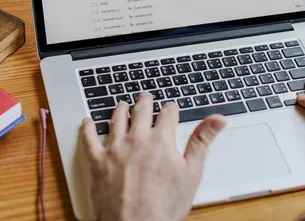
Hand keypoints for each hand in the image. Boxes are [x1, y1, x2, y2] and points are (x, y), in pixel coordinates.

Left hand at [81, 94, 225, 220]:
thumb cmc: (165, 206)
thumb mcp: (192, 173)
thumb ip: (202, 141)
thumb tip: (217, 119)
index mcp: (161, 140)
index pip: (168, 114)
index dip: (171, 109)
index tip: (171, 107)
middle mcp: (136, 139)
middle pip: (141, 111)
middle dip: (145, 102)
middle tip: (145, 97)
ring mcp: (114, 148)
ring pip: (116, 119)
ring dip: (120, 109)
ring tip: (121, 105)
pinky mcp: (97, 161)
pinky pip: (88, 138)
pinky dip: (87, 128)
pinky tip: (87, 122)